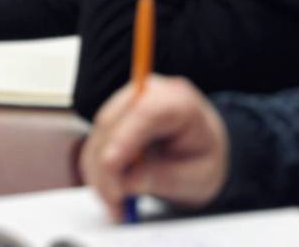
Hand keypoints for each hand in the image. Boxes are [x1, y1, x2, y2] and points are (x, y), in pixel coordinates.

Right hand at [81, 75, 229, 220]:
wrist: (201, 146)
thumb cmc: (203, 157)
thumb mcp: (197, 176)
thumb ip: (164, 177)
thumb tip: (125, 182)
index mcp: (177, 100)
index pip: (144, 113)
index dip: (123, 140)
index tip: (112, 172)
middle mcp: (144, 92)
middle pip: (112, 124)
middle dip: (106, 168)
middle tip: (115, 206)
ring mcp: (123, 101)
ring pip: (98, 135)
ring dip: (98, 173)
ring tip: (115, 206)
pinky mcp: (110, 116)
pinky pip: (95, 142)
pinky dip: (97, 169)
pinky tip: (110, 191)